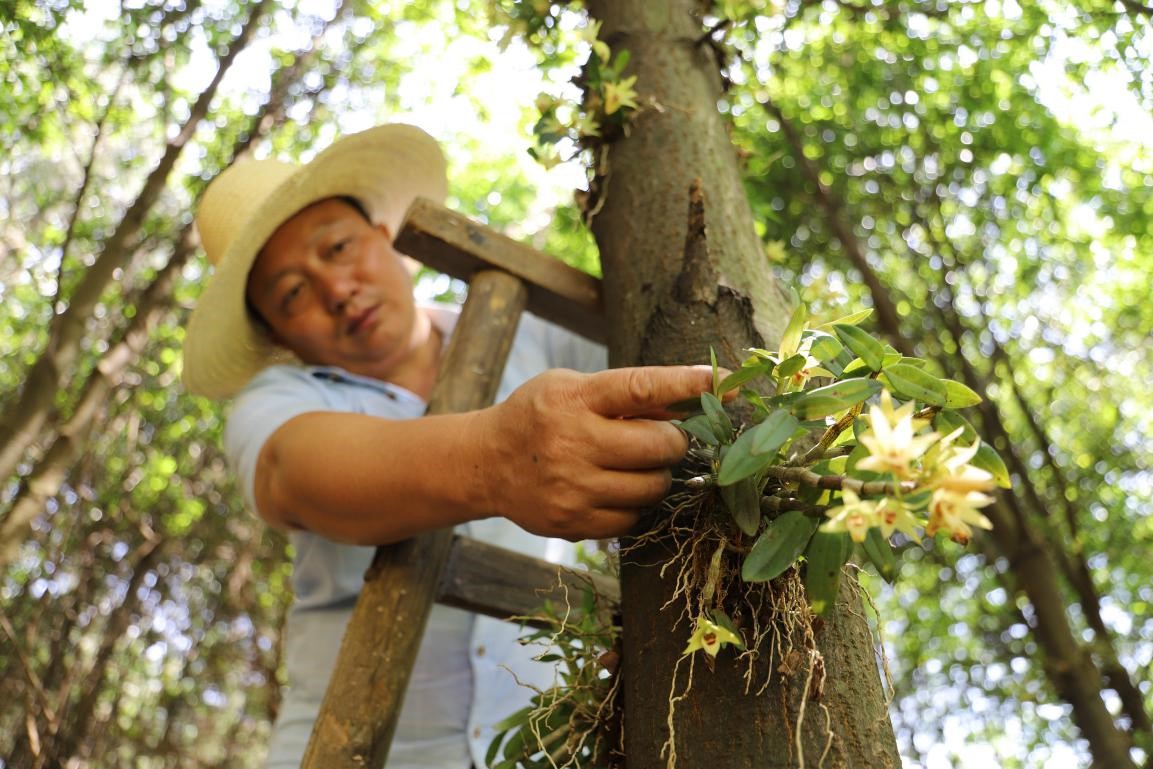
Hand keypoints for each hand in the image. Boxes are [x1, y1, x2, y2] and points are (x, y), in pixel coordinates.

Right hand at [473, 366, 718, 539]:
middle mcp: (573, 442)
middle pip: (660, 446)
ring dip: (655, 475)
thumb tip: (697, 400)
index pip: (640, 388)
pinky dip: (632, 505)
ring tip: (630, 465)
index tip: (720, 380)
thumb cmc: (540, 416)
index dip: (684, 384)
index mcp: (575, 398)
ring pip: (653, 487)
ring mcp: (572, 487)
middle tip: (659, 439)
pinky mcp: (572, 522)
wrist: (487, 462)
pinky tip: (611, 489)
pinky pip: (632, 519)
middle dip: (671, 442)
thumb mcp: (573, 388)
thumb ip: (628, 395)